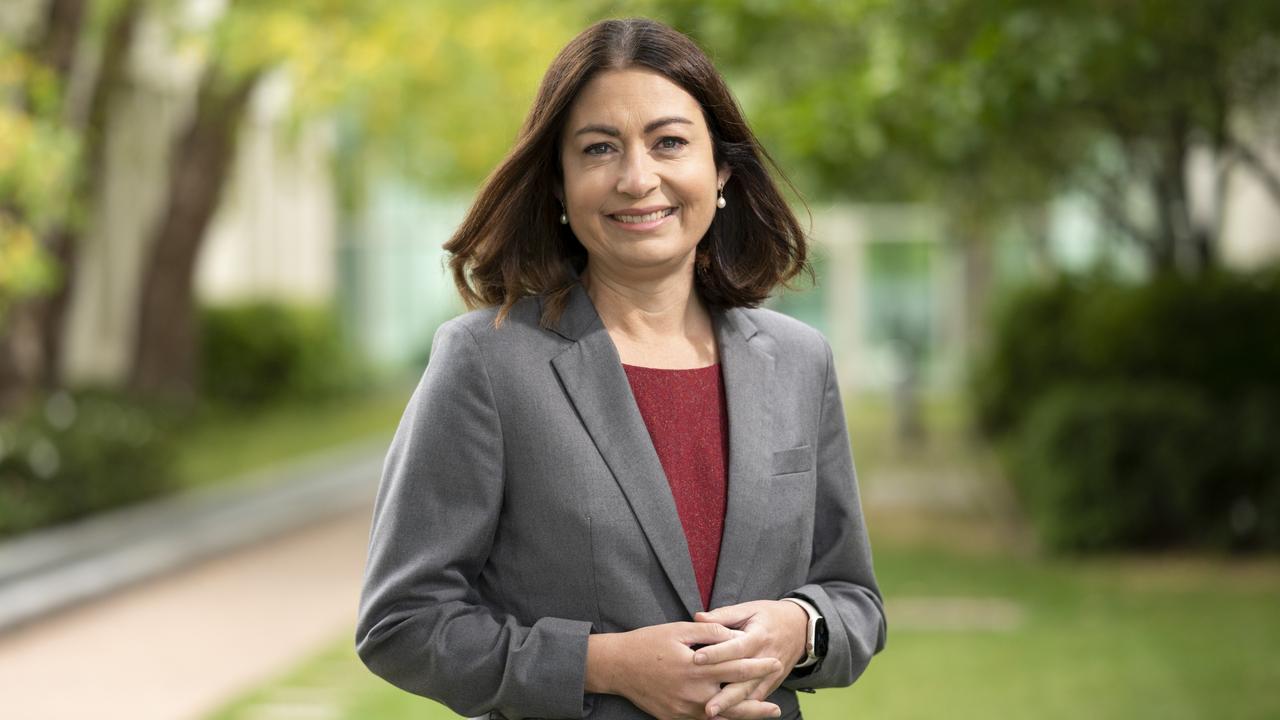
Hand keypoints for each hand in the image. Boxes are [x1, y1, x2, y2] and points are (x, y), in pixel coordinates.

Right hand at [586, 621, 781, 719]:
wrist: (616, 667)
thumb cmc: (647, 643)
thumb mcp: (678, 630)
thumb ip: (709, 632)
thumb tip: (733, 634)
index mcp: (695, 668)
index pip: (735, 667)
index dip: (757, 666)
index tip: (775, 663)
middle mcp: (692, 693)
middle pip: (733, 700)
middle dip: (757, 701)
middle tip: (777, 707)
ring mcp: (683, 709)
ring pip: (721, 717)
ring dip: (744, 716)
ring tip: (764, 715)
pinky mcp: (675, 718)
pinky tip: (733, 719)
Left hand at [692, 600, 808, 718]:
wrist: (800, 628)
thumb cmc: (770, 616)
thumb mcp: (749, 609)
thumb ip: (723, 615)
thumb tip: (698, 617)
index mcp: (758, 636)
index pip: (736, 647)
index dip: (716, 653)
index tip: (696, 659)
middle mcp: (765, 658)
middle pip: (744, 680)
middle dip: (725, 695)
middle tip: (707, 706)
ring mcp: (770, 675)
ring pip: (750, 694)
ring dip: (732, 707)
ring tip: (713, 715)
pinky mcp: (772, 684)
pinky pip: (756, 700)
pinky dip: (743, 710)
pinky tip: (726, 716)